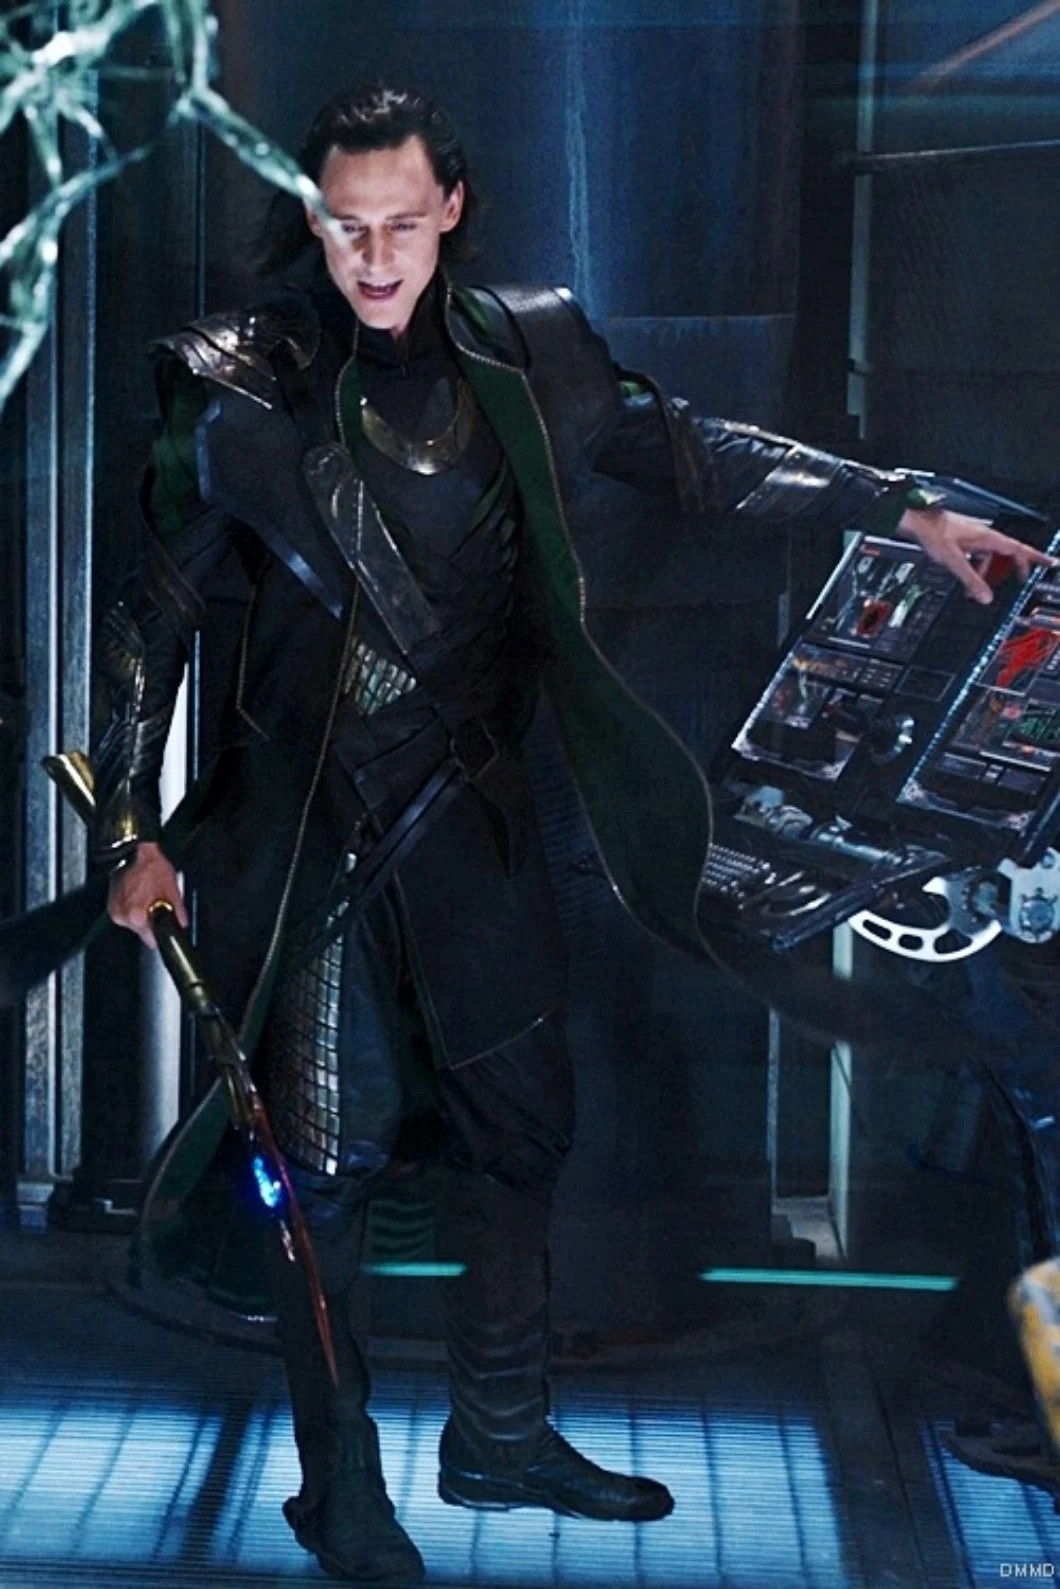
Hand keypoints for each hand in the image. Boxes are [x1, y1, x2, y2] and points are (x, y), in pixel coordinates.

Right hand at [107, 840, 187, 949]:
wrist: (134, 850)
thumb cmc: (150, 866)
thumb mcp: (172, 889)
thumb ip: (178, 912)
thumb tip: (182, 923)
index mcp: (136, 917)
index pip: (150, 941)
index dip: (161, 936)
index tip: (166, 932)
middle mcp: (122, 917)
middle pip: (141, 931)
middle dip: (151, 922)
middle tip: (158, 906)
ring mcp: (114, 910)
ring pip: (133, 922)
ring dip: (142, 914)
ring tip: (147, 897)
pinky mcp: (111, 904)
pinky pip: (126, 913)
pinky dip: (133, 907)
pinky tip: (139, 894)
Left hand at [898, 507, 1055, 604]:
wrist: (915, 520)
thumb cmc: (932, 532)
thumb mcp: (954, 562)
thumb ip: (971, 580)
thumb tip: (985, 597)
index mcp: (987, 537)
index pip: (1018, 548)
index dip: (1035, 557)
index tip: (1049, 562)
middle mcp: (982, 535)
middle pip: (1007, 552)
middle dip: (1014, 568)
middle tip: (1021, 580)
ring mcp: (972, 536)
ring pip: (990, 556)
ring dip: (989, 572)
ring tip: (980, 589)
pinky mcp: (962, 539)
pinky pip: (977, 555)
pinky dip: (976, 567)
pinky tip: (966, 579)